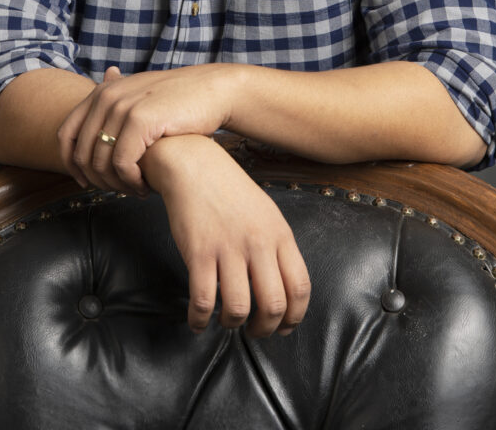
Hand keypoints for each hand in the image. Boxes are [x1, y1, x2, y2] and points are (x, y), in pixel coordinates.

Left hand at [56, 63, 241, 193]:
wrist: (212, 90)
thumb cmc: (177, 99)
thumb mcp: (140, 93)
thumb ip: (116, 100)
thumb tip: (99, 100)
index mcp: (101, 92)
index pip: (66, 135)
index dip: (70, 164)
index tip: (86, 182)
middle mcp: (107, 97)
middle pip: (82, 154)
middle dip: (98, 181)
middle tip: (118, 191)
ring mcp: (122, 107)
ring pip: (102, 163)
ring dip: (116, 185)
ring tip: (135, 191)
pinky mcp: (140, 120)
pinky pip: (123, 163)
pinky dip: (131, 182)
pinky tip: (145, 186)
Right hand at [144, 134, 310, 337]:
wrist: (194, 165)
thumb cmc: (230, 191)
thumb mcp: (266, 213)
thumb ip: (276, 247)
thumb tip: (282, 287)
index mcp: (279, 233)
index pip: (300, 286)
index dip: (294, 316)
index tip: (284, 327)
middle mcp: (258, 242)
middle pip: (274, 304)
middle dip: (265, 328)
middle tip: (254, 330)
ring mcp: (228, 248)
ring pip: (239, 307)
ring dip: (232, 324)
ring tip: (226, 321)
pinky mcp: (199, 252)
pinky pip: (203, 300)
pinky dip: (199, 320)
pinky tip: (197, 321)